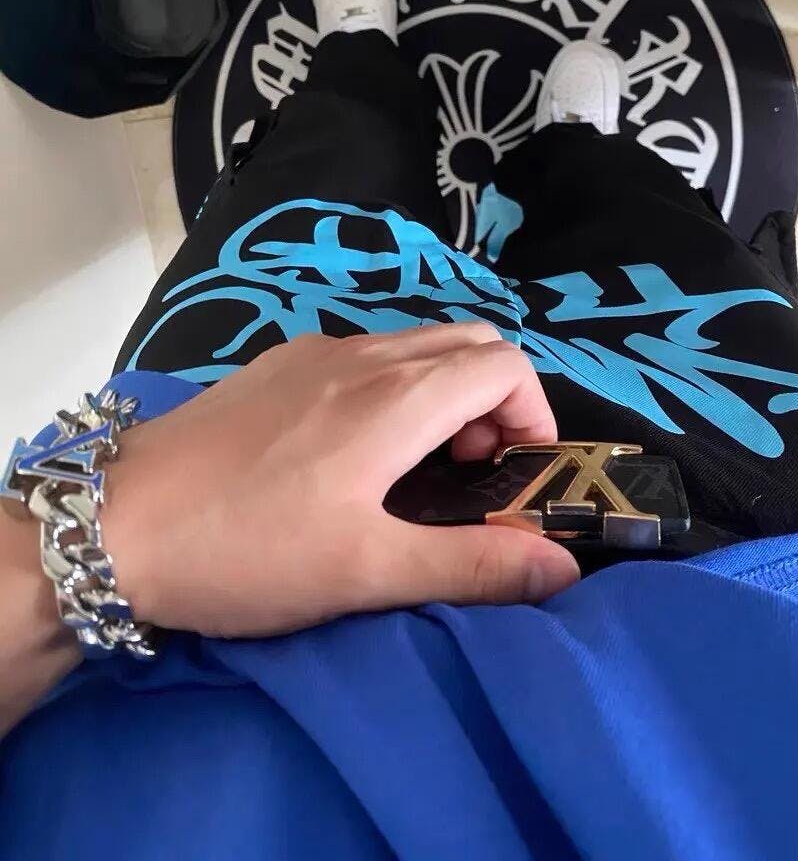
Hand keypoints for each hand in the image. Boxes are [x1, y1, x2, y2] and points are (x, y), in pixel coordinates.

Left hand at [104, 325, 579, 637]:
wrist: (116, 524)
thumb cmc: (249, 550)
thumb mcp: (367, 571)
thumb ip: (473, 564)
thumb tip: (564, 563)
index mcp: (397, 398)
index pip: (505, 365)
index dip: (532, 415)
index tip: (510, 476)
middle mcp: (363, 355)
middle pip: (467, 344)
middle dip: (493, 402)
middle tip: (466, 475)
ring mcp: (312, 352)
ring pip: (414, 345)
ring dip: (441, 394)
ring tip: (410, 470)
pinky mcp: (273, 364)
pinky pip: (363, 354)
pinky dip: (391, 386)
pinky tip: (347, 451)